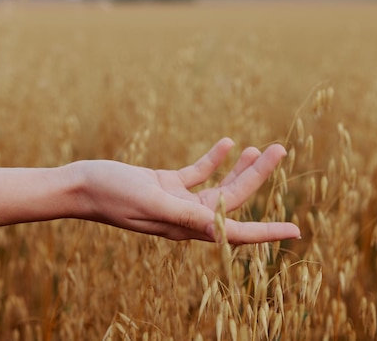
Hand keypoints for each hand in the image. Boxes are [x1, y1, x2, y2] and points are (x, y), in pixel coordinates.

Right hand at [71, 138, 300, 243]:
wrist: (81, 184)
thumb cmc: (111, 194)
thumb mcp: (151, 201)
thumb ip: (185, 214)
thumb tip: (220, 228)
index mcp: (185, 227)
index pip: (234, 232)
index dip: (267, 232)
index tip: (295, 231)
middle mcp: (186, 218)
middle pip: (232, 199)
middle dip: (258, 176)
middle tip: (280, 149)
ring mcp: (177, 201)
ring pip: (219, 186)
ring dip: (239, 168)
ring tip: (260, 147)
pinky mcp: (166, 186)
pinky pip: (197, 173)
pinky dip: (213, 159)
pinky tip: (226, 144)